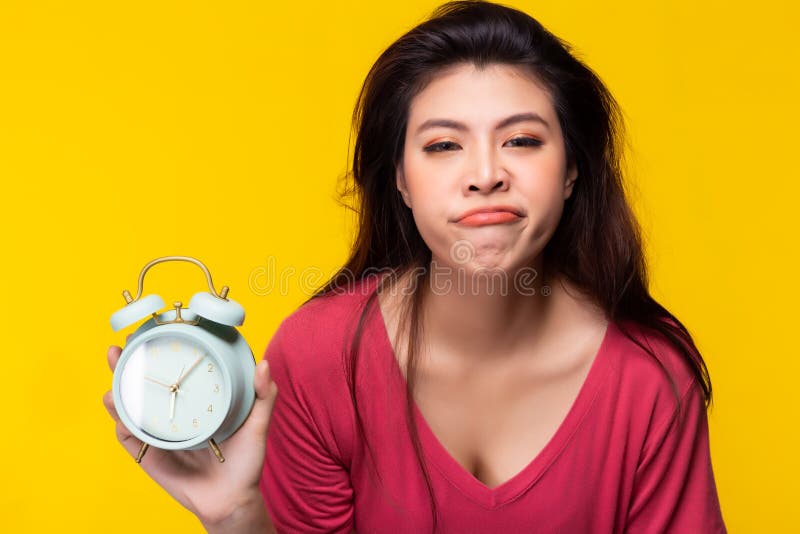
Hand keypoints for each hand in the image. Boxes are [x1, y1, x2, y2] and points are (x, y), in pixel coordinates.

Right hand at [103, 345, 278, 529]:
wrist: (232, 501)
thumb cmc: (246, 463)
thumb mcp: (258, 425)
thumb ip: (264, 396)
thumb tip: (263, 364)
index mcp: (196, 404)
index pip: (173, 374)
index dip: (159, 354)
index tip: (150, 333)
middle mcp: (174, 416)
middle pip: (144, 387)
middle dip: (127, 366)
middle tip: (118, 349)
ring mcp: (160, 435)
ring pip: (130, 409)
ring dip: (117, 390)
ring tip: (113, 373)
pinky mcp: (150, 456)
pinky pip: (130, 438)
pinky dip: (120, 422)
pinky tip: (115, 406)